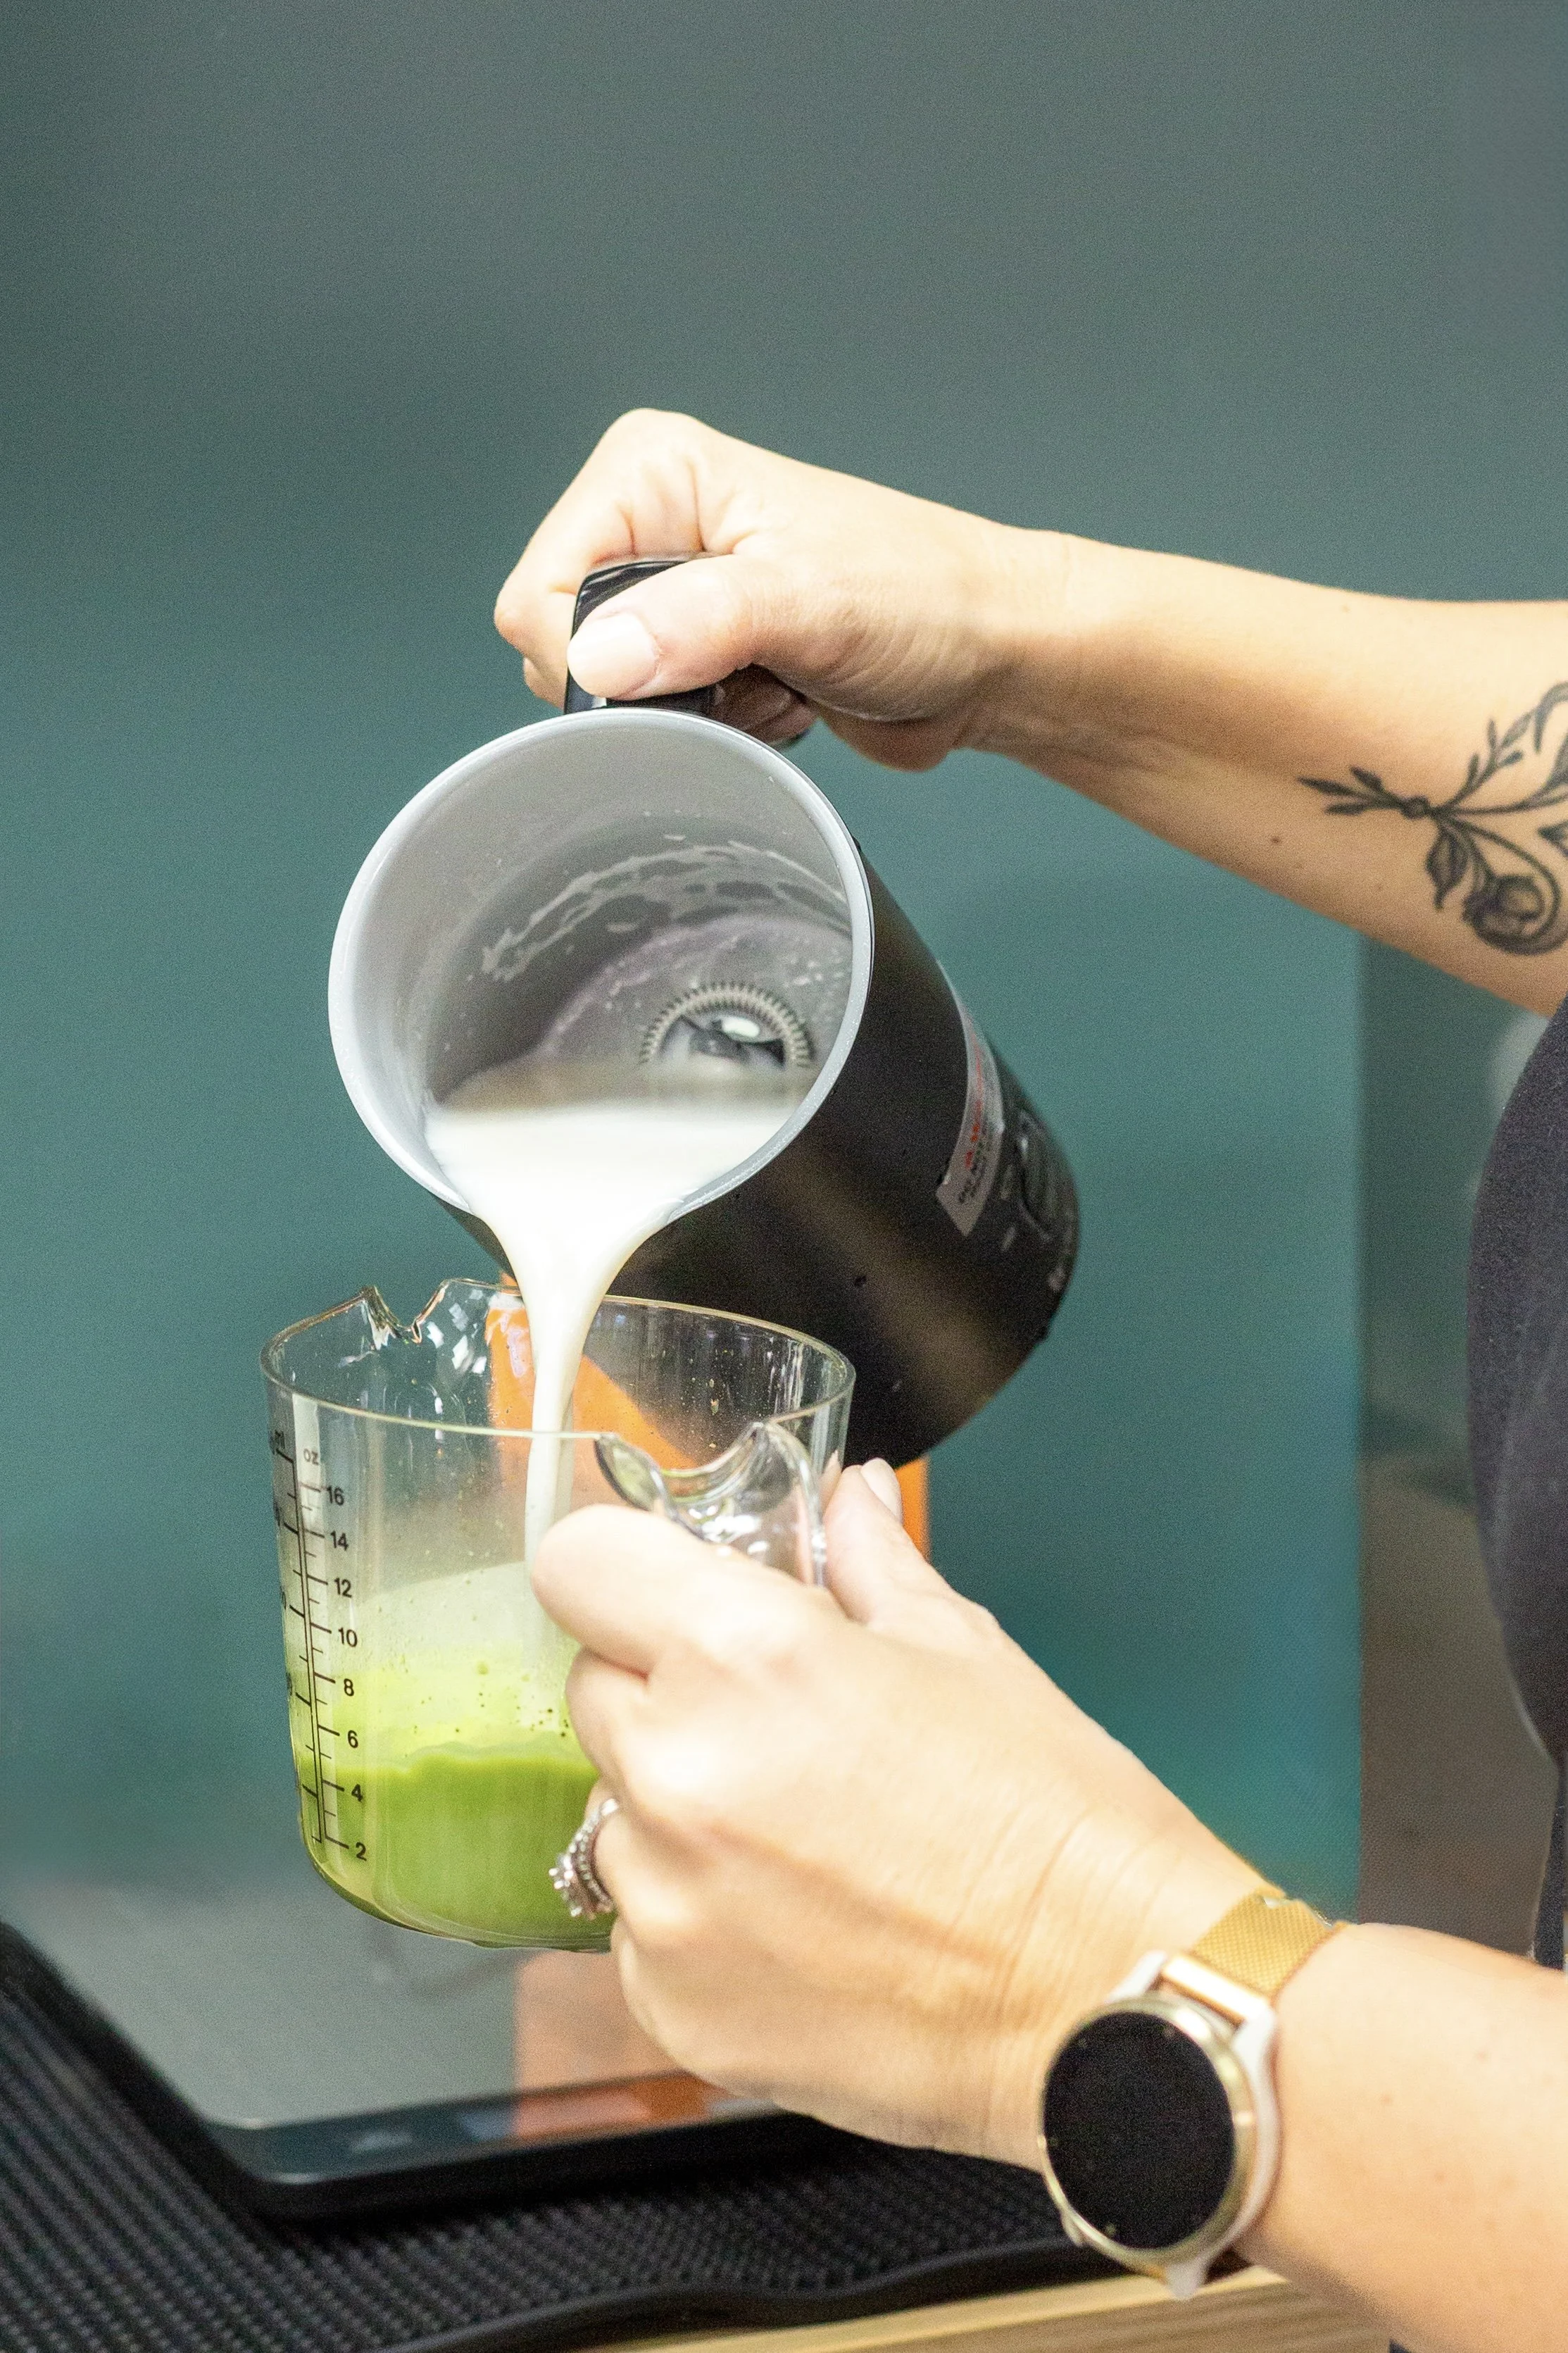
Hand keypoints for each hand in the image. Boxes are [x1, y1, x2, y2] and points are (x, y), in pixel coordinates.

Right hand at [493, 408, 1069, 770]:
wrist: (993, 652)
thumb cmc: (924, 598)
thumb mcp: (806, 603)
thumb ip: (694, 625)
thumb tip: (596, 661)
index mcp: (652, 473)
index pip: (540, 585)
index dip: (588, 652)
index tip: (669, 675)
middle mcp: (653, 523)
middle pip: (566, 644)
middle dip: (651, 686)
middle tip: (741, 671)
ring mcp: (678, 591)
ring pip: (613, 693)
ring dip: (692, 714)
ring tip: (771, 681)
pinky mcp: (706, 652)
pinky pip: (662, 720)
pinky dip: (720, 729)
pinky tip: (780, 699)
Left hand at [531, 1463, 1260, 2165]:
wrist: (1111, 2001)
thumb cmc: (1055, 1820)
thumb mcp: (964, 1650)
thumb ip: (868, 1561)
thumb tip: (847, 1499)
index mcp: (743, 1656)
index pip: (579, 1563)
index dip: (622, 1567)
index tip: (660, 1588)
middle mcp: (680, 1773)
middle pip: (595, 1688)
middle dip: (666, 1691)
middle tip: (773, 1725)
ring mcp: (665, 1901)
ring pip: (613, 1816)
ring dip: (678, 1813)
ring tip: (804, 1841)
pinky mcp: (670, 2006)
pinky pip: (638, 1931)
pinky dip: (697, 1921)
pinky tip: (801, 1924)